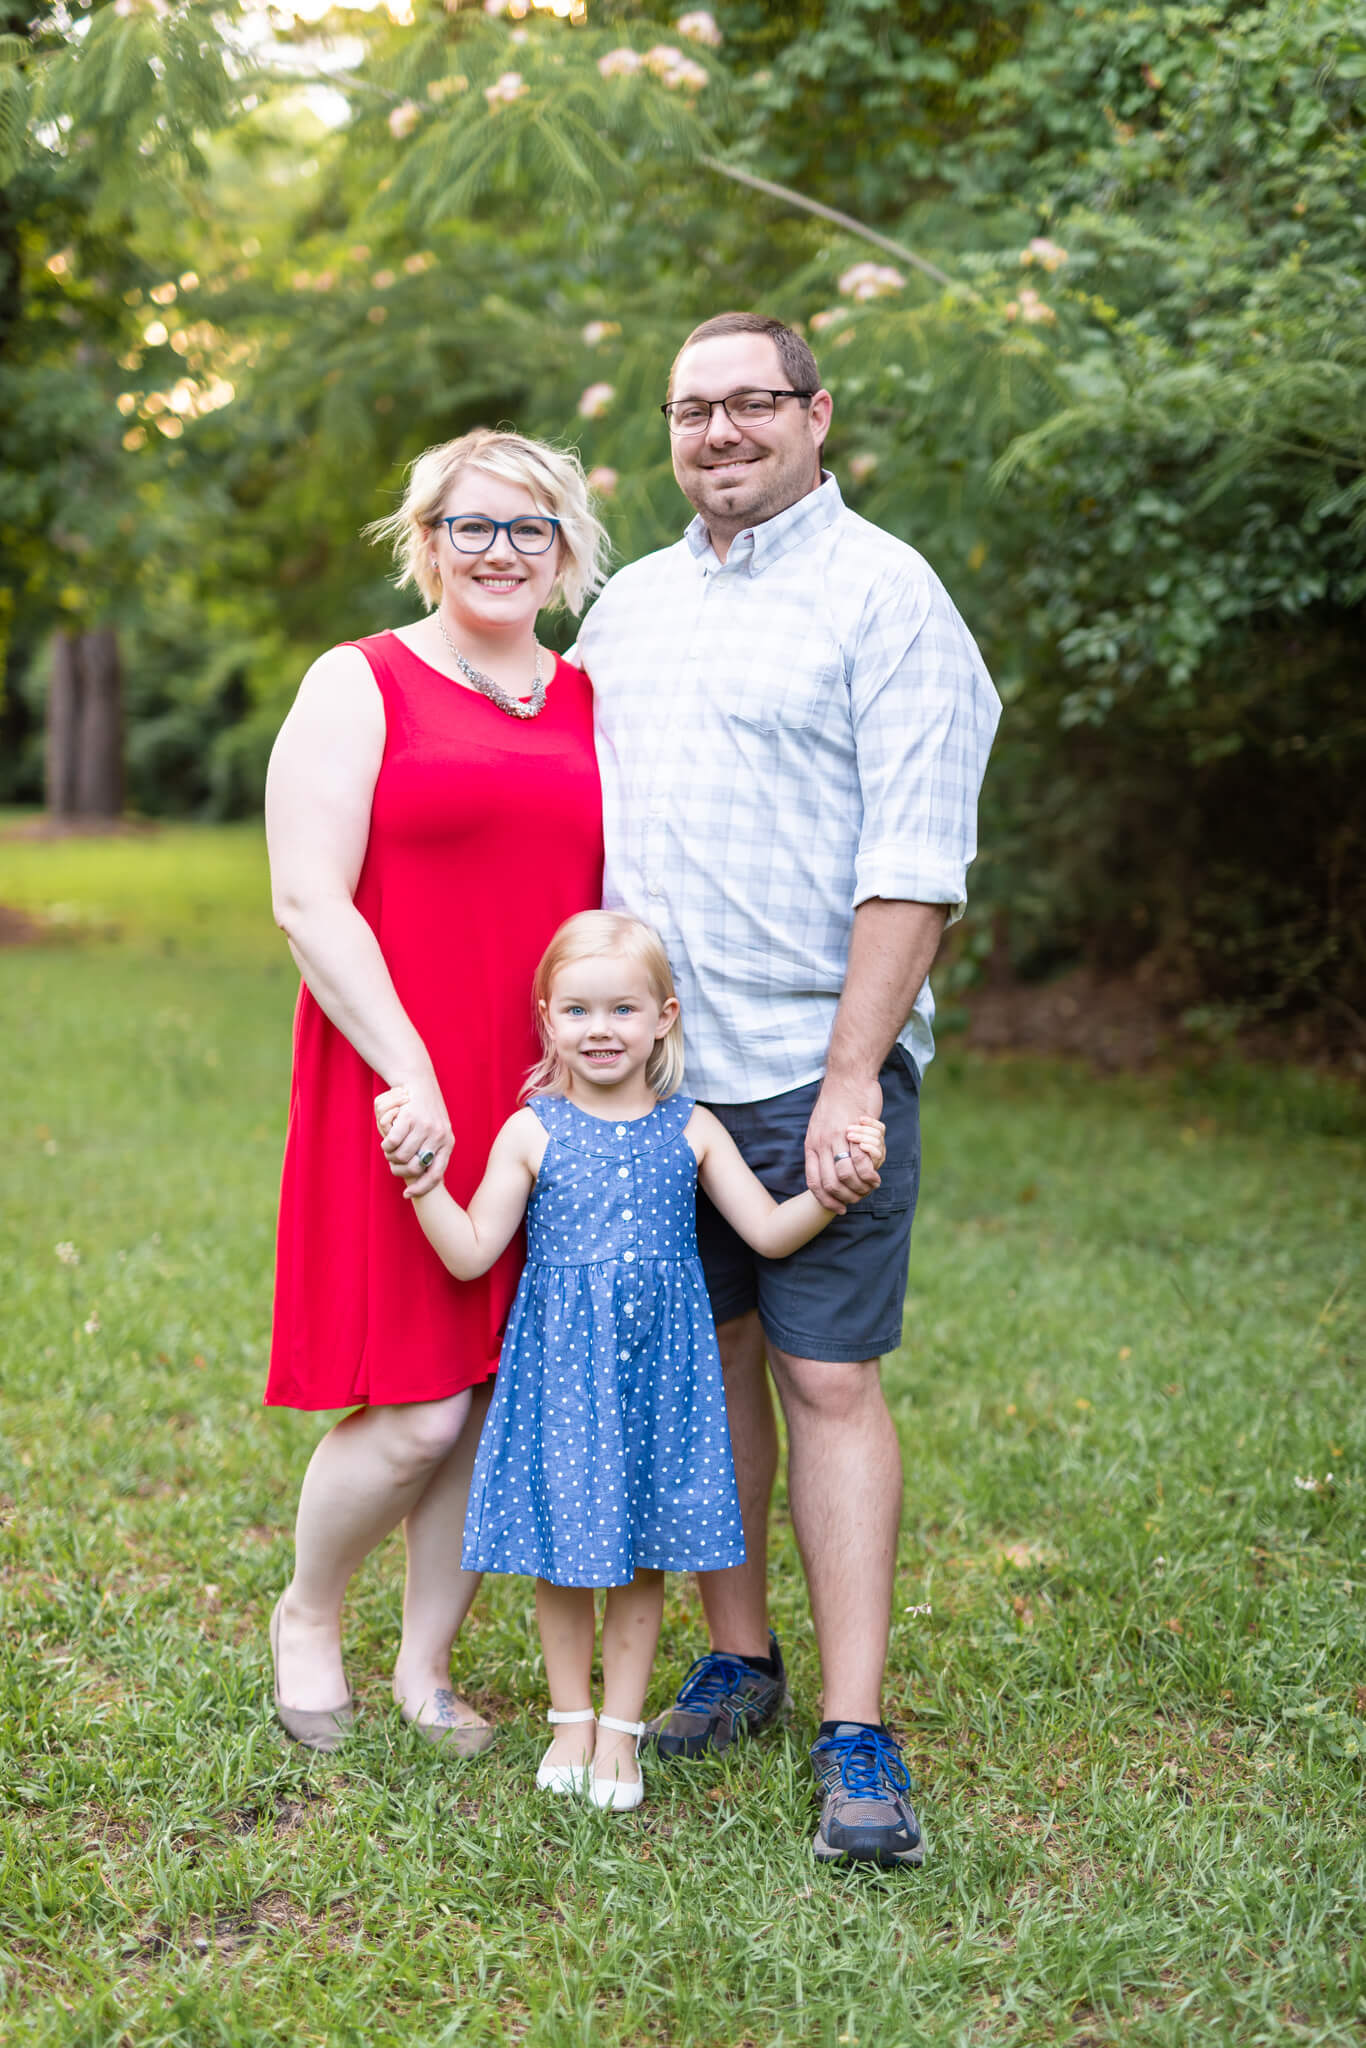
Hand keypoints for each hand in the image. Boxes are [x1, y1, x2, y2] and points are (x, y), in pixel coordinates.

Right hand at [375, 1074, 452, 1197]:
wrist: (419, 1080)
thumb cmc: (424, 1109)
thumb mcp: (436, 1130)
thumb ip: (431, 1149)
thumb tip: (421, 1174)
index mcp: (448, 1142)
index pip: (436, 1174)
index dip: (421, 1188)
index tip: (407, 1194)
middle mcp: (439, 1136)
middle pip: (414, 1167)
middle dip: (399, 1168)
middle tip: (392, 1162)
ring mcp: (425, 1127)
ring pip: (401, 1155)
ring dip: (390, 1154)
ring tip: (388, 1149)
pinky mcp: (410, 1118)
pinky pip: (392, 1141)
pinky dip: (386, 1144)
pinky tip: (386, 1140)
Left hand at [804, 1075, 882, 1213]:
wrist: (848, 1076)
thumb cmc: (838, 1100)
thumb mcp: (820, 1124)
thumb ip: (823, 1145)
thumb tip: (826, 1164)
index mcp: (811, 1144)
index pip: (813, 1181)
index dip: (825, 1199)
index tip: (837, 1208)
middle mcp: (821, 1143)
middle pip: (830, 1182)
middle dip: (845, 1197)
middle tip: (858, 1199)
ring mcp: (835, 1138)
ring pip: (845, 1174)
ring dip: (860, 1186)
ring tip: (870, 1187)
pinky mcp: (852, 1131)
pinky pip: (861, 1159)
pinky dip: (869, 1171)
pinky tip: (876, 1174)